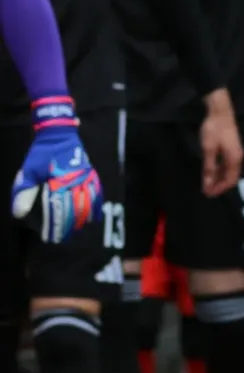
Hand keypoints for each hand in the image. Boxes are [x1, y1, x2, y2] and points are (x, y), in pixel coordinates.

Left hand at [10, 97, 101, 243]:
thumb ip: (25, 193)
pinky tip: (94, 218)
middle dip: (68, 226)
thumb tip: (18, 213)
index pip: (57, 210)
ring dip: (82, 220)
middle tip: (62, 239)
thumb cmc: (41, 154)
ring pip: (87, 204)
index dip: (54, 225)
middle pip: (74, 210)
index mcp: (58, 182)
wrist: (59, 134)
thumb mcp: (28, 172)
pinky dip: (96, 207)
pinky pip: (97, 194)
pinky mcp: (91, 175)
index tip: (50, 237)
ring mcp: (85, 179)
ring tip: (77, 232)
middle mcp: (74, 182)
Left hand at [199, 89, 242, 197]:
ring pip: (229, 171)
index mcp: (234, 159)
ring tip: (207, 183)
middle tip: (207, 191)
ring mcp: (236, 152)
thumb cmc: (214, 130)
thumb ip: (209, 167)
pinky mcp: (232, 148)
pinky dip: (220, 170)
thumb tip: (207, 183)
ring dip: (219, 178)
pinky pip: (227, 164)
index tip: (208, 194)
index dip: (220, 189)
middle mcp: (238, 158)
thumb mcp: (208, 149)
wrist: (220, 111)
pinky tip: (211, 171)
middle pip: (231, 177)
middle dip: (220, 186)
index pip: (230, 180)